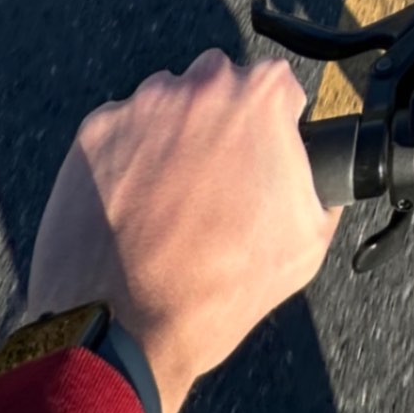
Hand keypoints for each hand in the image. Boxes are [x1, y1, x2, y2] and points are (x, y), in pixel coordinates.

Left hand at [26, 50, 339, 412]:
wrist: (128, 327)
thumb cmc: (220, 288)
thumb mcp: (308, 240)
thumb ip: (319, 185)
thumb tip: (314, 176)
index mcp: (259, 98)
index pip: (278, 86)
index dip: (275, 123)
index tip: (262, 154)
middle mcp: (200, 86)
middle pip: (218, 85)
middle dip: (220, 122)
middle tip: (215, 179)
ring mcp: (142, 105)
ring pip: (166, 104)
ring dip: (172, 137)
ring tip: (168, 199)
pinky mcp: (95, 131)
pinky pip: (121, 130)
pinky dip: (127, 157)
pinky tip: (132, 204)